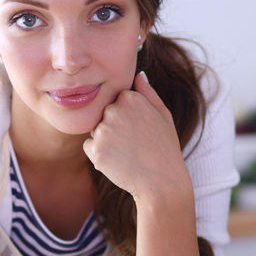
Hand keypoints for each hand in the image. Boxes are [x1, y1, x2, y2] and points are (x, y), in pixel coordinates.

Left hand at [83, 72, 189, 200]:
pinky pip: (89, 147)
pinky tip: (118, 161)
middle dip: (114, 126)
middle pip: (104, 114)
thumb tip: (139, 74)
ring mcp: (103, 130)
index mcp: (130, 98)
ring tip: (128, 152)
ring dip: (106, 140)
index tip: (140, 130)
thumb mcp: (163, 115)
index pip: (117, 101)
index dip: (128, 117)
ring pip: (96, 130)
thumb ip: (148, 93)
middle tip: (134, 143)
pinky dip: (100, 154)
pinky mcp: (95, 150)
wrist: (162, 181)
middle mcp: (114, 110)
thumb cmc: (165, 148)